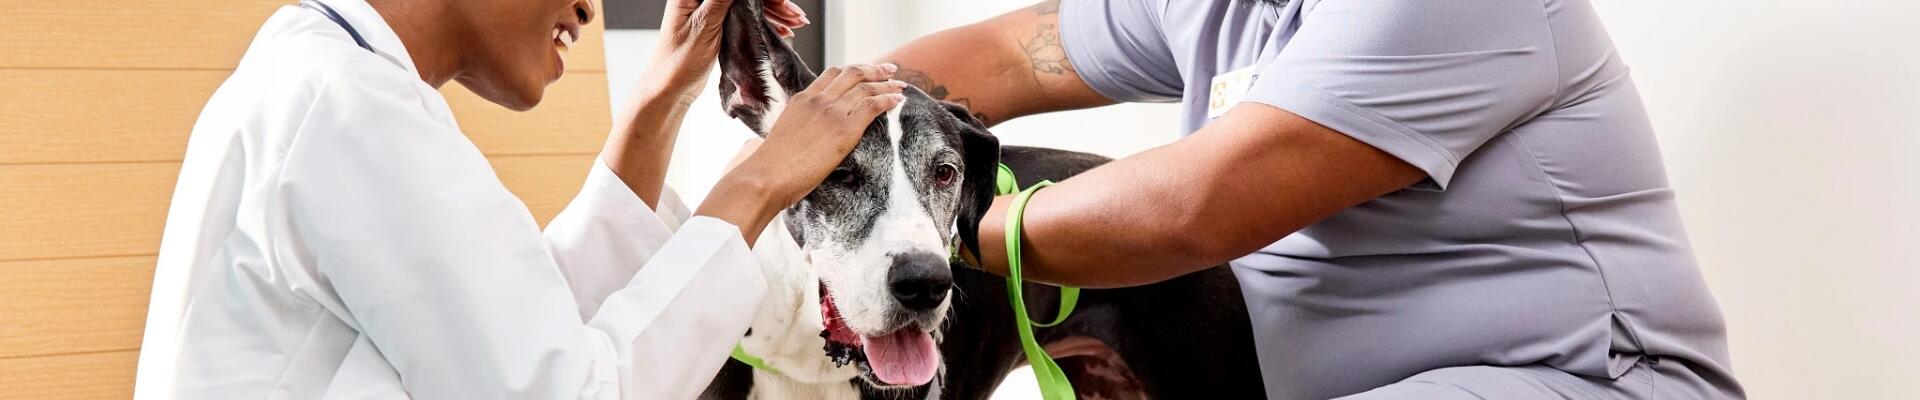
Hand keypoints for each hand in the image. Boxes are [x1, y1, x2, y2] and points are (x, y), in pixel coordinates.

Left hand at [642, 0, 808, 100]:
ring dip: (773, 13)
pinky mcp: (716, 25)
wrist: (668, 89)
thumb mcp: (705, 25)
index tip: (783, 0)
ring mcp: (710, 11)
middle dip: (773, 3)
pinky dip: (764, 22)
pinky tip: (782, 30)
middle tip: (796, 15)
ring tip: (797, 23)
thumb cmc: (678, 61)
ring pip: (748, 4)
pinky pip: (745, 16)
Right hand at [697, 63, 905, 242]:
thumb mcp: (783, 138)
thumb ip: (797, 131)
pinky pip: (872, 105)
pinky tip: (898, 100)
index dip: (852, 72)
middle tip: (889, 70)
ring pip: (866, 86)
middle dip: (874, 70)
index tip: (865, 73)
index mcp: (801, 100)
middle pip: (852, 73)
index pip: (831, 75)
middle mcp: (817, 100)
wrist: (766, 176)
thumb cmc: (769, 168)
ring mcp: (831, 112)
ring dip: (887, 83)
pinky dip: (888, 99)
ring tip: (900, 85)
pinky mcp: (844, 129)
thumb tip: (801, 142)